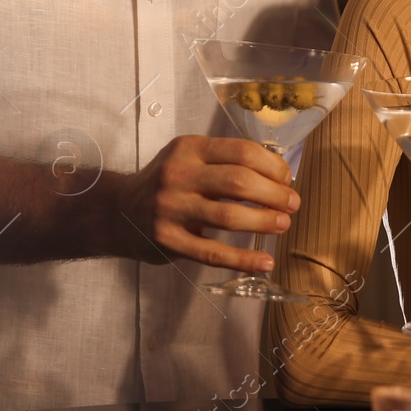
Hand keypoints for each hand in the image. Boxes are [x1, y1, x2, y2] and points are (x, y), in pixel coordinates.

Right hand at [111, 134, 299, 272]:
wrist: (118, 211)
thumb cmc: (166, 184)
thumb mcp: (188, 159)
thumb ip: (224, 162)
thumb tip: (278, 176)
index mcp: (189, 149)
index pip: (241, 151)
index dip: (272, 166)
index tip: (287, 178)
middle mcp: (178, 174)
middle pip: (238, 181)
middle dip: (274, 194)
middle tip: (292, 204)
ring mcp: (171, 208)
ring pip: (229, 216)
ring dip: (263, 221)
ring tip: (283, 224)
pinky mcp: (169, 240)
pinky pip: (213, 252)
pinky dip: (243, 259)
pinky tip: (264, 262)